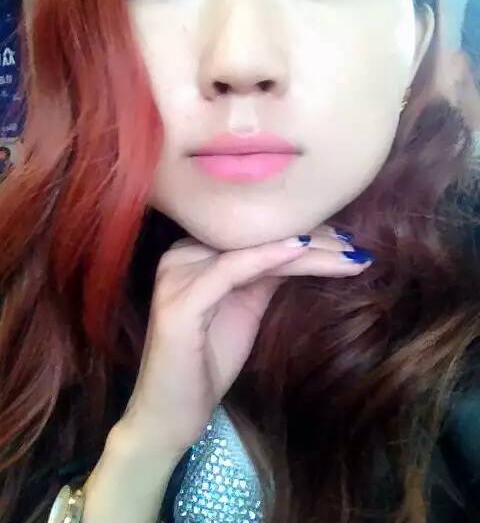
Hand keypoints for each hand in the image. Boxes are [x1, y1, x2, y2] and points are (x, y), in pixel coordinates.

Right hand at [117, 225, 372, 457]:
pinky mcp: (180, 302)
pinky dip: (268, 258)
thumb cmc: (206, 363)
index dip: (303, 231)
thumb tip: (307, 248)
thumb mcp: (244, 309)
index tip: (345, 237)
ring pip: (250, 249)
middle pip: (255, 237)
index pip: (255, 233)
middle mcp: (181, 256)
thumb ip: (264, 275)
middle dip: (311, 239)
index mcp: (194, 254)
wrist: (170, 416)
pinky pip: (231, 270)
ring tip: (348, 252)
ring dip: (305, 249)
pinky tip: (302, 250)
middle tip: (355, 245)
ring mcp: (177, 276)